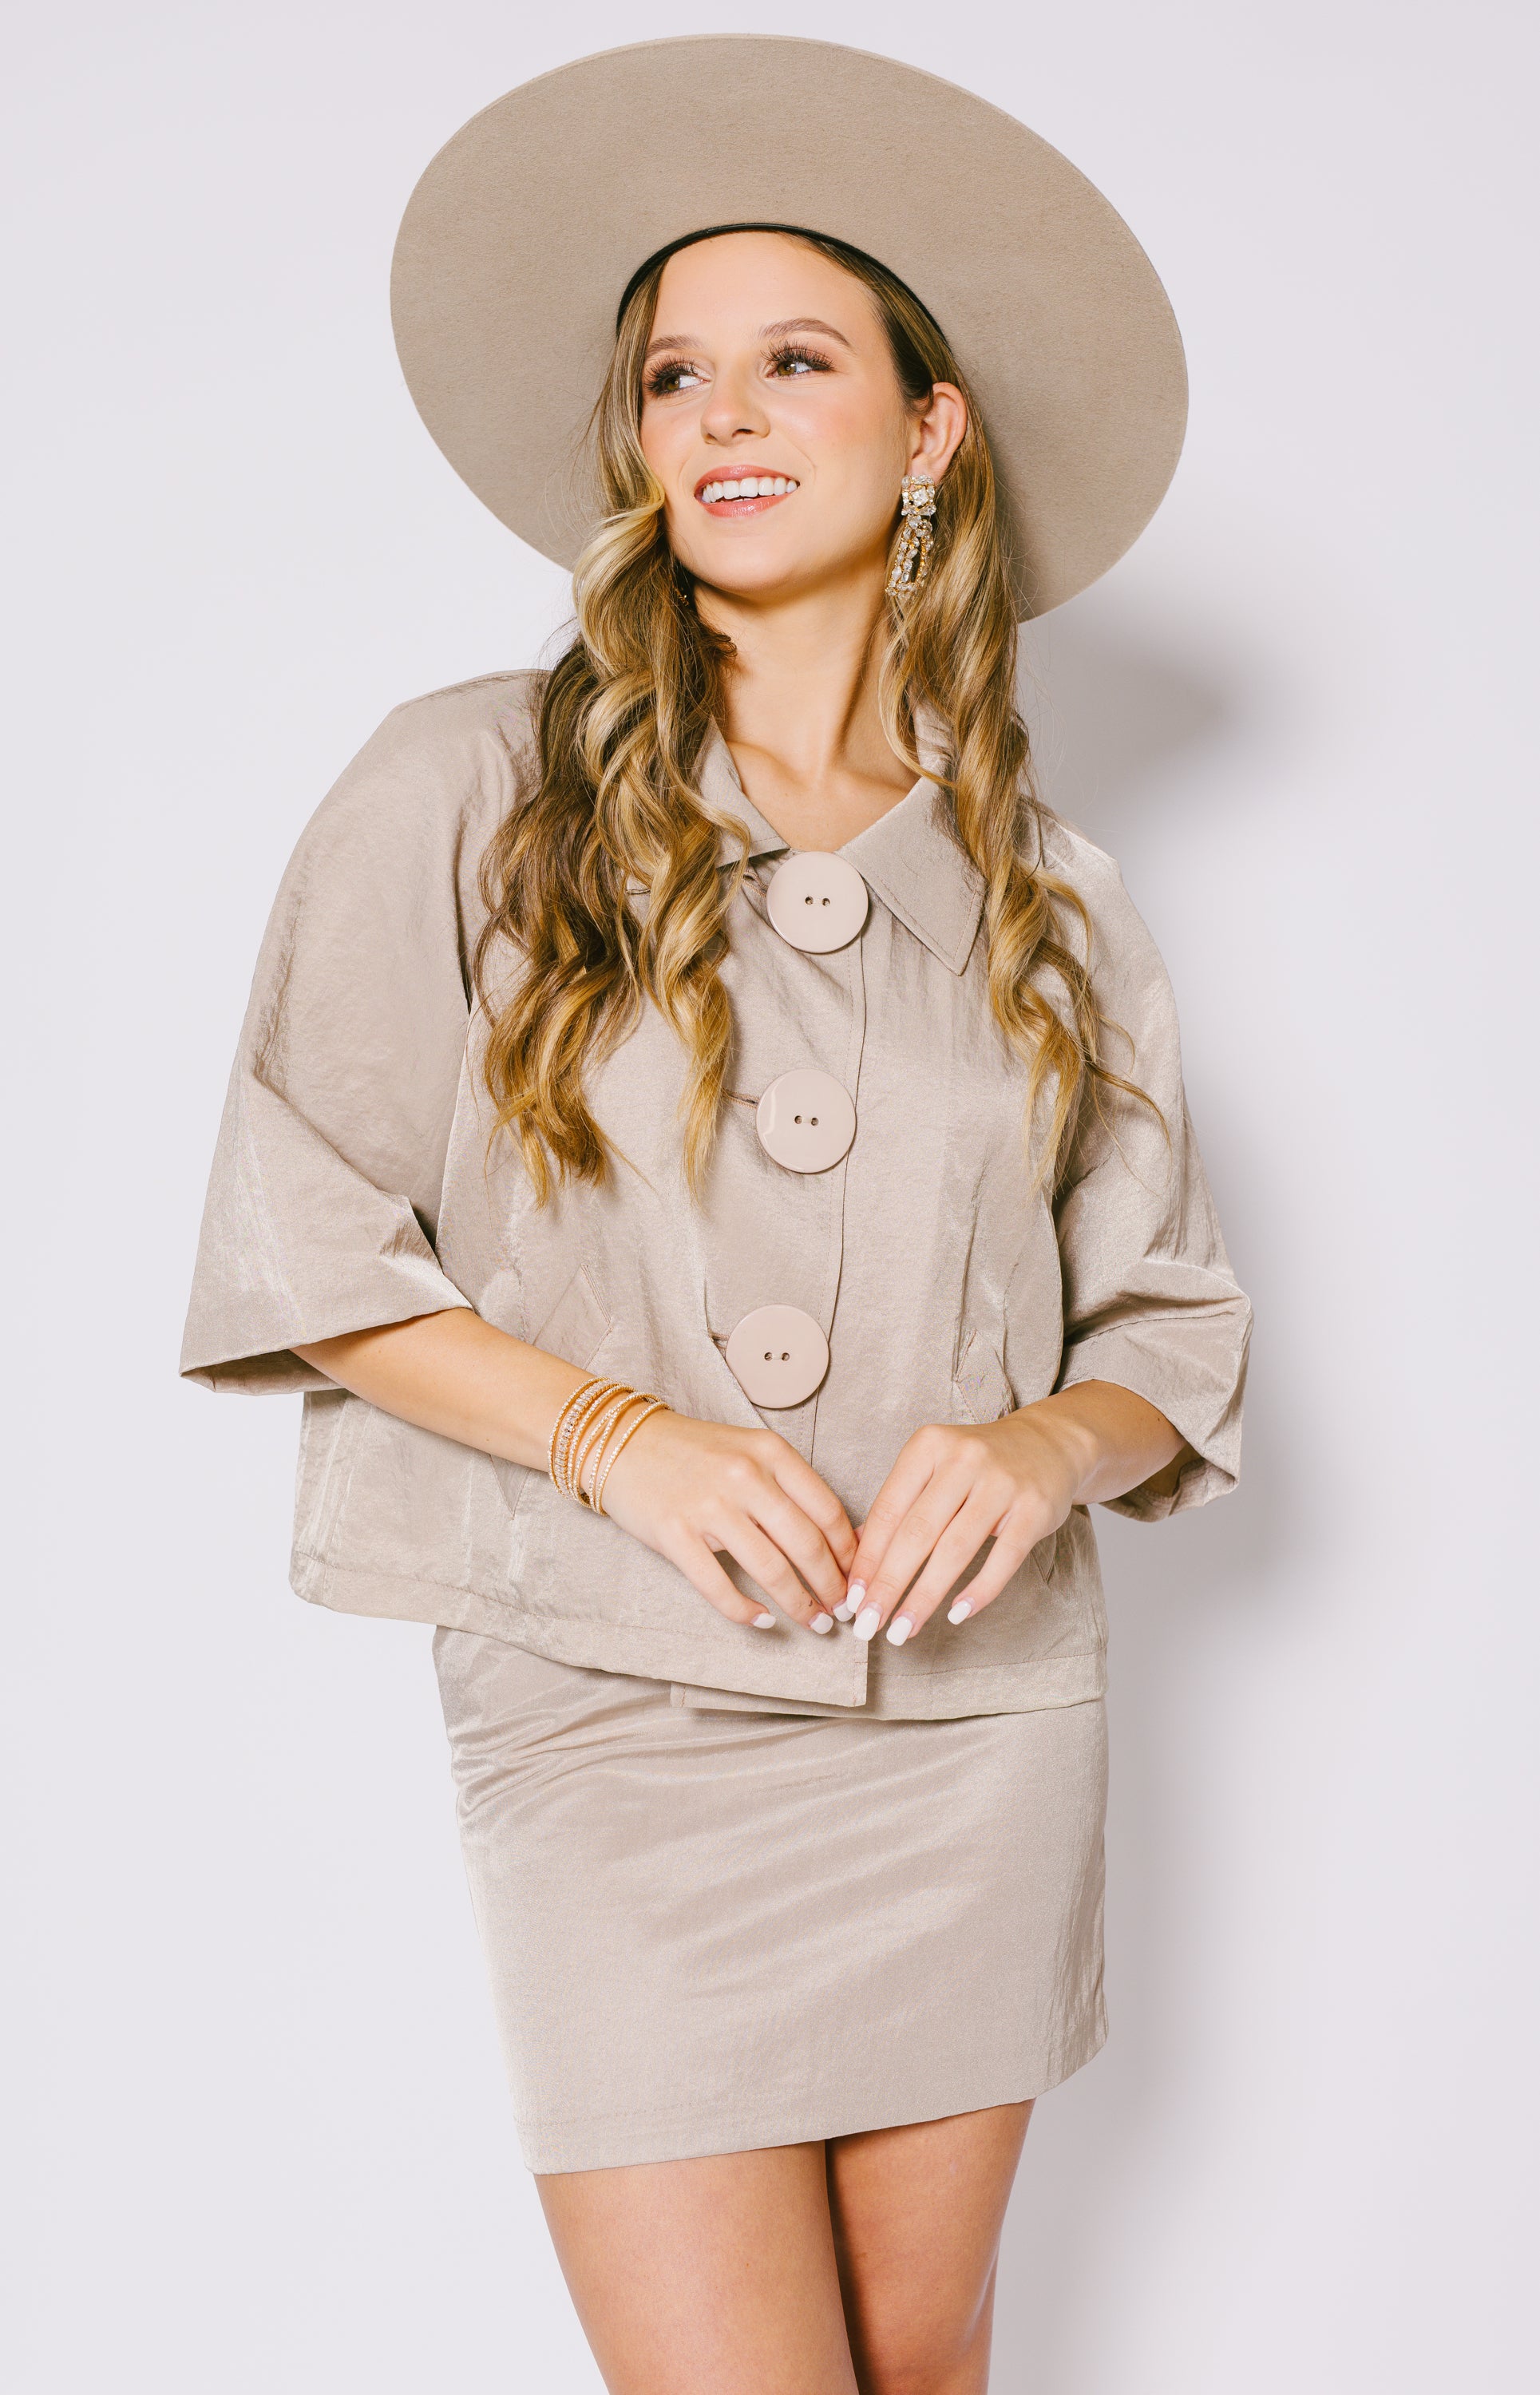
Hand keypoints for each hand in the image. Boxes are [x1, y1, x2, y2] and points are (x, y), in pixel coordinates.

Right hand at [601, 1411, 856, 1633]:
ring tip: (815, 1622)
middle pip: (806, 1544)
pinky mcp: (675, 1534)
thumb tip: (837, 1539)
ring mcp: (708, 1506)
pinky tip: (762, 1622)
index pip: (827, 1510)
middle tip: (843, 1609)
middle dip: (832, 1585)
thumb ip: (789, 1487)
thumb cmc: (694, 1452)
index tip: (857, 1576)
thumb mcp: (750, 1452)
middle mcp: (744, 1476)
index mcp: (770, 1453)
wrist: (624, 1442)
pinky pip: (718, 1586)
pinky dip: (745, 1612)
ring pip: (771, 1569)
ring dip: (800, 1604)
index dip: (849, 1552)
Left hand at [842, 1405, 1092, 1645]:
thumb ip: (898, 1505)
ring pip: (954, 1550)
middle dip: (888, 1585)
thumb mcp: (933, 1468)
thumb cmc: (978, 1465)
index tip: (852, 1598)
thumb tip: (854, 1554)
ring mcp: (1002, 1484)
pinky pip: (1002, 1559)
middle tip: (869, 1624)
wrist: (1050, 1444)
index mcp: (929, 1446)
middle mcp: (964, 1459)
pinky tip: (955, 1615)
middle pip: (917, 1533)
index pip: (889, 1511)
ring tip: (903, 1630)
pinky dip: (978, 1591)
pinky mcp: (1034, 1509)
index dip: (868, 1559)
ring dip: (924, 1597)